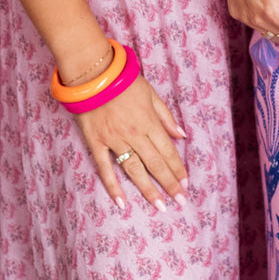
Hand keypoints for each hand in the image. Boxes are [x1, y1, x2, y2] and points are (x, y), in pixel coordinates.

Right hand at [74, 75, 187, 211]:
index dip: (177, 168)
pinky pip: (105, 168)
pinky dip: (113, 186)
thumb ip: (165, 116)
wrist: (93, 73)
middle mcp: (134, 134)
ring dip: (148, 189)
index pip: (167, 151)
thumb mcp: (151, 93)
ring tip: (160, 206)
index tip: (185, 184)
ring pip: (134, 170)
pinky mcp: (96, 142)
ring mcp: (114, 140)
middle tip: (180, 202)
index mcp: (149, 122)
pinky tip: (121, 203)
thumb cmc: (124, 81)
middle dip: (169, 184)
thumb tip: (181, 136)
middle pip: (155, 164)